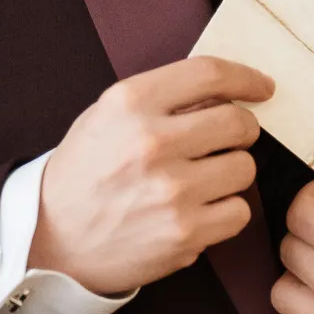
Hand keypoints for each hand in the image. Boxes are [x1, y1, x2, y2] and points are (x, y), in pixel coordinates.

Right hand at [28, 56, 273, 295]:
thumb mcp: (108, 117)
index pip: (209, 74)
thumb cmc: (85, 173)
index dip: (245, 78)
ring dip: (231, 173)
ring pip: (244, 168)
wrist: (52, 240)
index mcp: (130, 103)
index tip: (261, 87)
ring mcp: (172, 191)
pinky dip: (225, 212)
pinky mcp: (185, 232)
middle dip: (243, 129)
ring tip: (201, 180)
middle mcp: (153, 142)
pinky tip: (198, 210)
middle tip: (230, 139)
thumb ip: (162, 99)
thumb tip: (227, 93)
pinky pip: (239, 212)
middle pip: (238, 122)